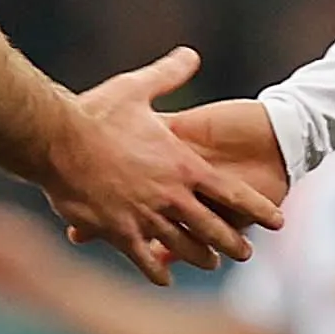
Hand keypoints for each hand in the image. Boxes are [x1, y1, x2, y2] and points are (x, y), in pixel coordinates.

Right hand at [45, 50, 278, 282]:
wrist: (57, 141)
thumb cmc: (96, 114)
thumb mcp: (138, 89)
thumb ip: (169, 76)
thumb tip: (190, 56)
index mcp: (182, 165)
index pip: (231, 193)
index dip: (257, 208)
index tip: (277, 221)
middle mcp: (171, 196)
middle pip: (211, 227)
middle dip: (231, 242)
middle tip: (245, 253)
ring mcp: (146, 217)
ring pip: (182, 245)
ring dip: (199, 256)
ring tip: (210, 264)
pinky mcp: (119, 232)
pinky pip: (143, 257)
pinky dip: (155, 269)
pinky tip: (162, 278)